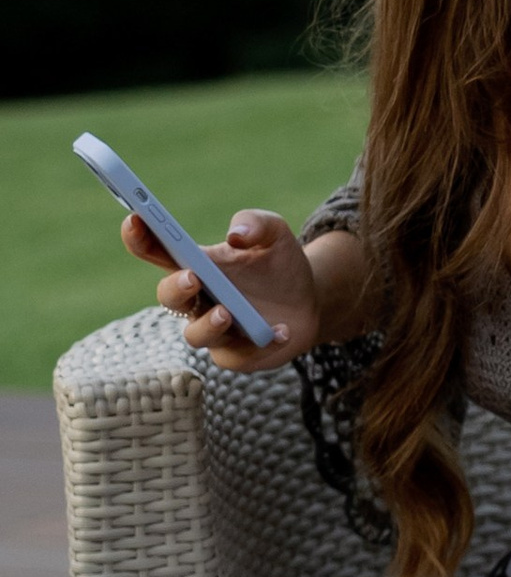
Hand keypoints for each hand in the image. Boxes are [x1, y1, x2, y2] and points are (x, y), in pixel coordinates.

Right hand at [126, 206, 317, 372]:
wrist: (309, 300)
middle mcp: (197, 299)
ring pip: (195, 336)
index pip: (156, 250)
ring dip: (207, 325)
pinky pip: (239, 357)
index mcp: (195, 264)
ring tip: (227, 313)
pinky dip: (260, 345)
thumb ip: (255, 223)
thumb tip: (236, 235)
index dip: (139, 236)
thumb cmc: (279, 263)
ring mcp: (214, 330)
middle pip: (168, 298)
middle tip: (192, 277)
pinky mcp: (237, 356)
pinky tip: (281, 331)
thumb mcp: (274, 233)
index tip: (134, 219)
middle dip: (176, 288)